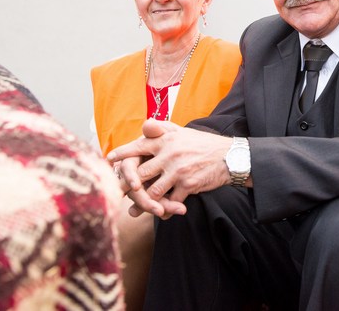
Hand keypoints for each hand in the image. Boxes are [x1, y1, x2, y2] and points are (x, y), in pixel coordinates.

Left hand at [108, 119, 233, 218]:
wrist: (229, 156)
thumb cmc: (203, 143)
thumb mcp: (182, 131)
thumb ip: (162, 129)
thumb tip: (144, 125)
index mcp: (166, 139)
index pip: (137, 147)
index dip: (122, 154)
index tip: (109, 160)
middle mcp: (169, 154)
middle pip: (139, 174)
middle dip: (127, 186)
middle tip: (117, 193)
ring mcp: (178, 170)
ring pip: (152, 192)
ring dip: (144, 203)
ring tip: (135, 210)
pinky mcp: (188, 185)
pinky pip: (170, 201)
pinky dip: (166, 210)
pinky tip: (162, 214)